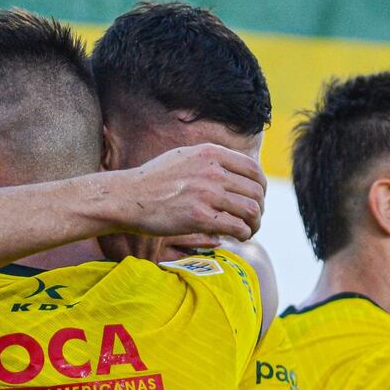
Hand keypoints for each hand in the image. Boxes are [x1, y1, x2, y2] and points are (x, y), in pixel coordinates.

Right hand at [115, 144, 266, 240]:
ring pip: (251, 209)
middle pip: (255, 191)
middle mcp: (212, 170)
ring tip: (249, 230)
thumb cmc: (153, 181)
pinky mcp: (200, 217)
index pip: (253, 169)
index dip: (261, 187)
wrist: (128, 197)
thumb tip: (232, 169)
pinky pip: (237, 226)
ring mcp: (207, 193)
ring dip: (255, 223)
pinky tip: (238, 237)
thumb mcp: (183, 156)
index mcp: (210, 153)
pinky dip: (244, 233)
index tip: (257, 198)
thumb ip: (208, 160)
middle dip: (259, 208)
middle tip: (253, 219)